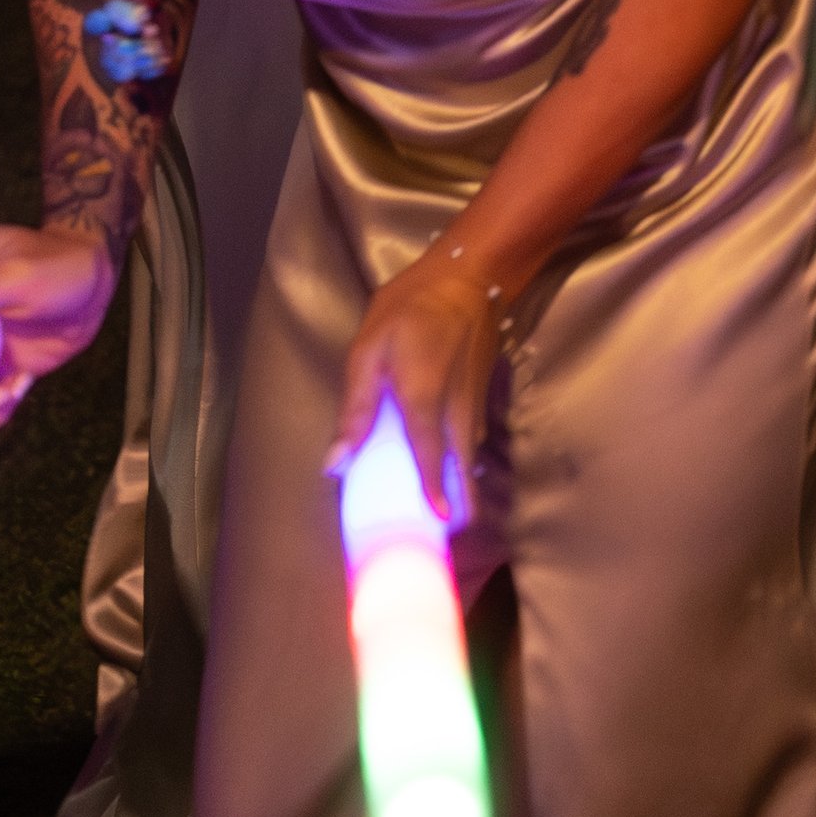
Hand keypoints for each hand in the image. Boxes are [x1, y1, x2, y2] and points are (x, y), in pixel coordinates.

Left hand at [326, 245, 502, 521]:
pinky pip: (473, 445)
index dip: (431, 499)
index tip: (434, 533)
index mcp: (423, 402)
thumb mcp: (369, 349)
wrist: (470, 274)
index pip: (429, 461)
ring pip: (470, 463)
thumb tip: (335, 463)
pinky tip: (450, 479)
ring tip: (442, 523)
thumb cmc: (411, 308)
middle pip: (461, 474)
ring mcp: (473, 406)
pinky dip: (464, 469)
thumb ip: (355, 408)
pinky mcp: (480, 398)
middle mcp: (454, 413)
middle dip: (455, 509)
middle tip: (435, 542)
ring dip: (460, 491)